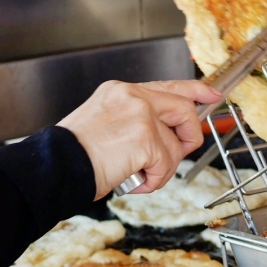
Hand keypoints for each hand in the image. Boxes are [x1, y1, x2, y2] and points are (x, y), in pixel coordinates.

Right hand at [59, 80, 222, 199]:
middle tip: (174, 154)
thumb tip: (168, 132)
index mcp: (121, 91)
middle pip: (184, 110)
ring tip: (135, 174)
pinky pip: (167, 165)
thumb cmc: (74, 155)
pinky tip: (132, 180)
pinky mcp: (145, 138)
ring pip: (176, 145)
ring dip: (161, 169)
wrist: (55, 168)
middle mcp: (132, 96)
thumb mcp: (106, 124)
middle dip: (188, 137)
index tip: (212, 96)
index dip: (195, 91)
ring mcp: (141, 115)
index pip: (168, 85)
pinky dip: (153, 181)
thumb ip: (137, 120)